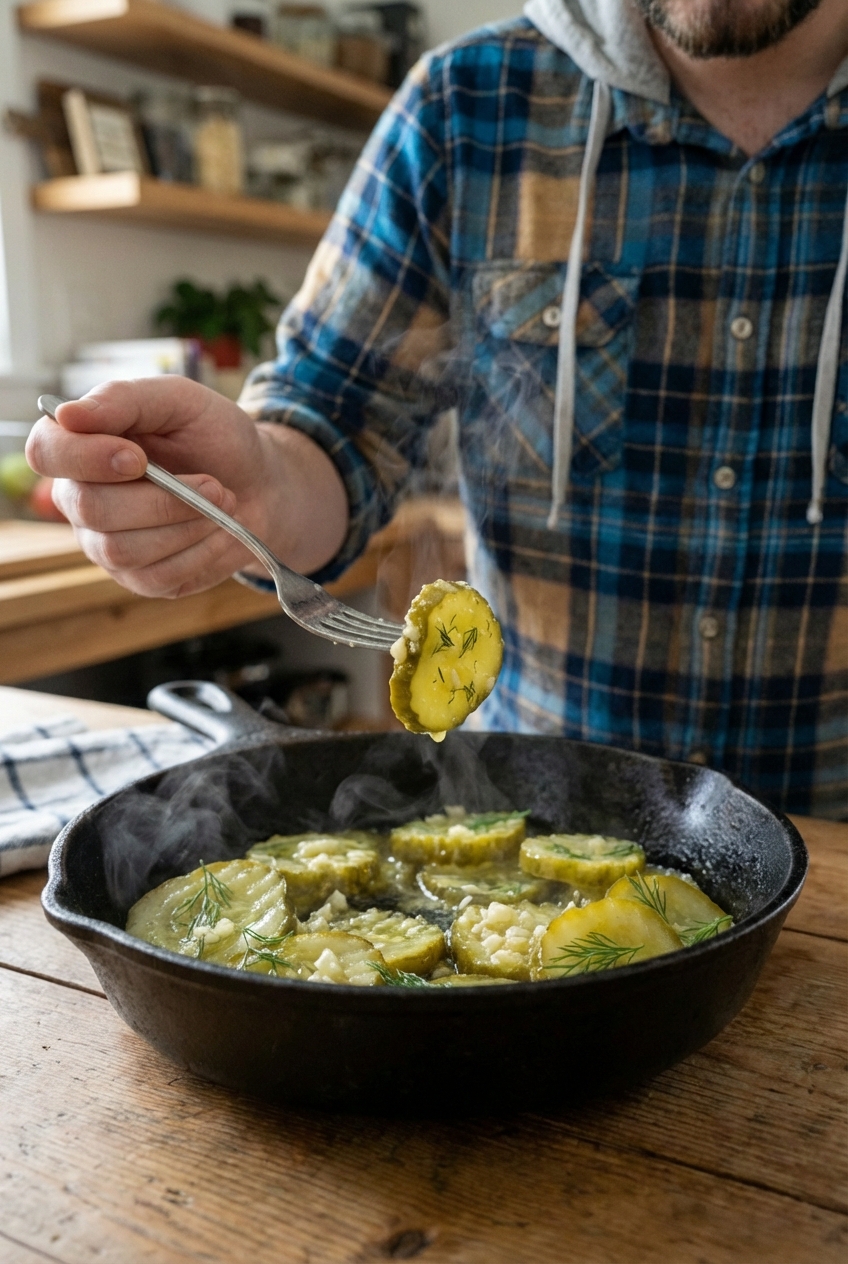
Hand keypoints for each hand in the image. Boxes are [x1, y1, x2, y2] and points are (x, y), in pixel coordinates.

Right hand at [25, 377, 347, 597]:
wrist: (262, 485)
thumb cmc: (216, 438)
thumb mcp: (181, 400)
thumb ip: (124, 399)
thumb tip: (66, 414)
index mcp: (82, 444)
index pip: (46, 452)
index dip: (85, 458)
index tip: (137, 457)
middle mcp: (82, 497)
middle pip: (91, 508)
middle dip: (162, 499)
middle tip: (214, 484)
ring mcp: (106, 543)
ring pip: (123, 548)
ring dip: (187, 525)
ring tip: (223, 504)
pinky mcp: (139, 578)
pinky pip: (156, 575)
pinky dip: (200, 552)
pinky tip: (220, 531)